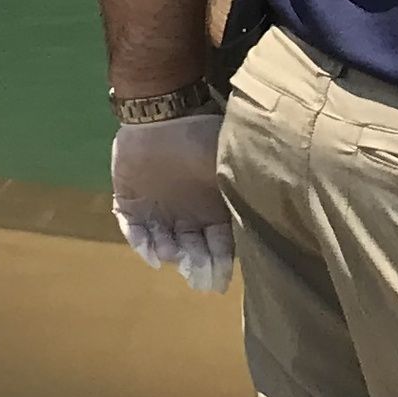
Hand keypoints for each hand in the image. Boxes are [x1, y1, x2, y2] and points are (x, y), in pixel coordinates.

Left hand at [112, 112, 232, 290]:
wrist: (162, 114)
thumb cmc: (202, 138)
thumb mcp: (230, 167)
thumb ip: (242, 193)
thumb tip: (268, 223)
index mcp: (214, 210)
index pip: (221, 245)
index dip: (220, 264)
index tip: (219, 282)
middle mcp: (187, 215)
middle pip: (193, 249)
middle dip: (196, 266)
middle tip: (197, 279)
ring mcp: (158, 210)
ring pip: (164, 242)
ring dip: (169, 253)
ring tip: (173, 255)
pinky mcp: (129, 201)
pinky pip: (132, 229)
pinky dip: (139, 242)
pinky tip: (148, 252)